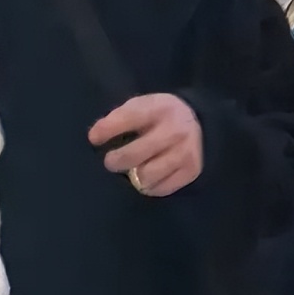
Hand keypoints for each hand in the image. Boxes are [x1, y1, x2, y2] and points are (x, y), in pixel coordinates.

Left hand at [88, 93, 202, 196]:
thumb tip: (95, 136)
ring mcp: (184, 152)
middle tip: (111, 161)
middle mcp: (174, 130)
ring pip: (147, 176)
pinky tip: (148, 176)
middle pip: (135, 154)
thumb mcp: (143, 105)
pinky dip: (149, 186)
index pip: (129, 117)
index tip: (94, 138)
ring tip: (132, 169)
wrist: (199, 124)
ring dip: (134, 176)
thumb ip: (120, 118)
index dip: (108, 129)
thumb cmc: (160, 116)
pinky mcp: (190, 171)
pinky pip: (160, 189)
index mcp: (159, 108)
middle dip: (116, 160)